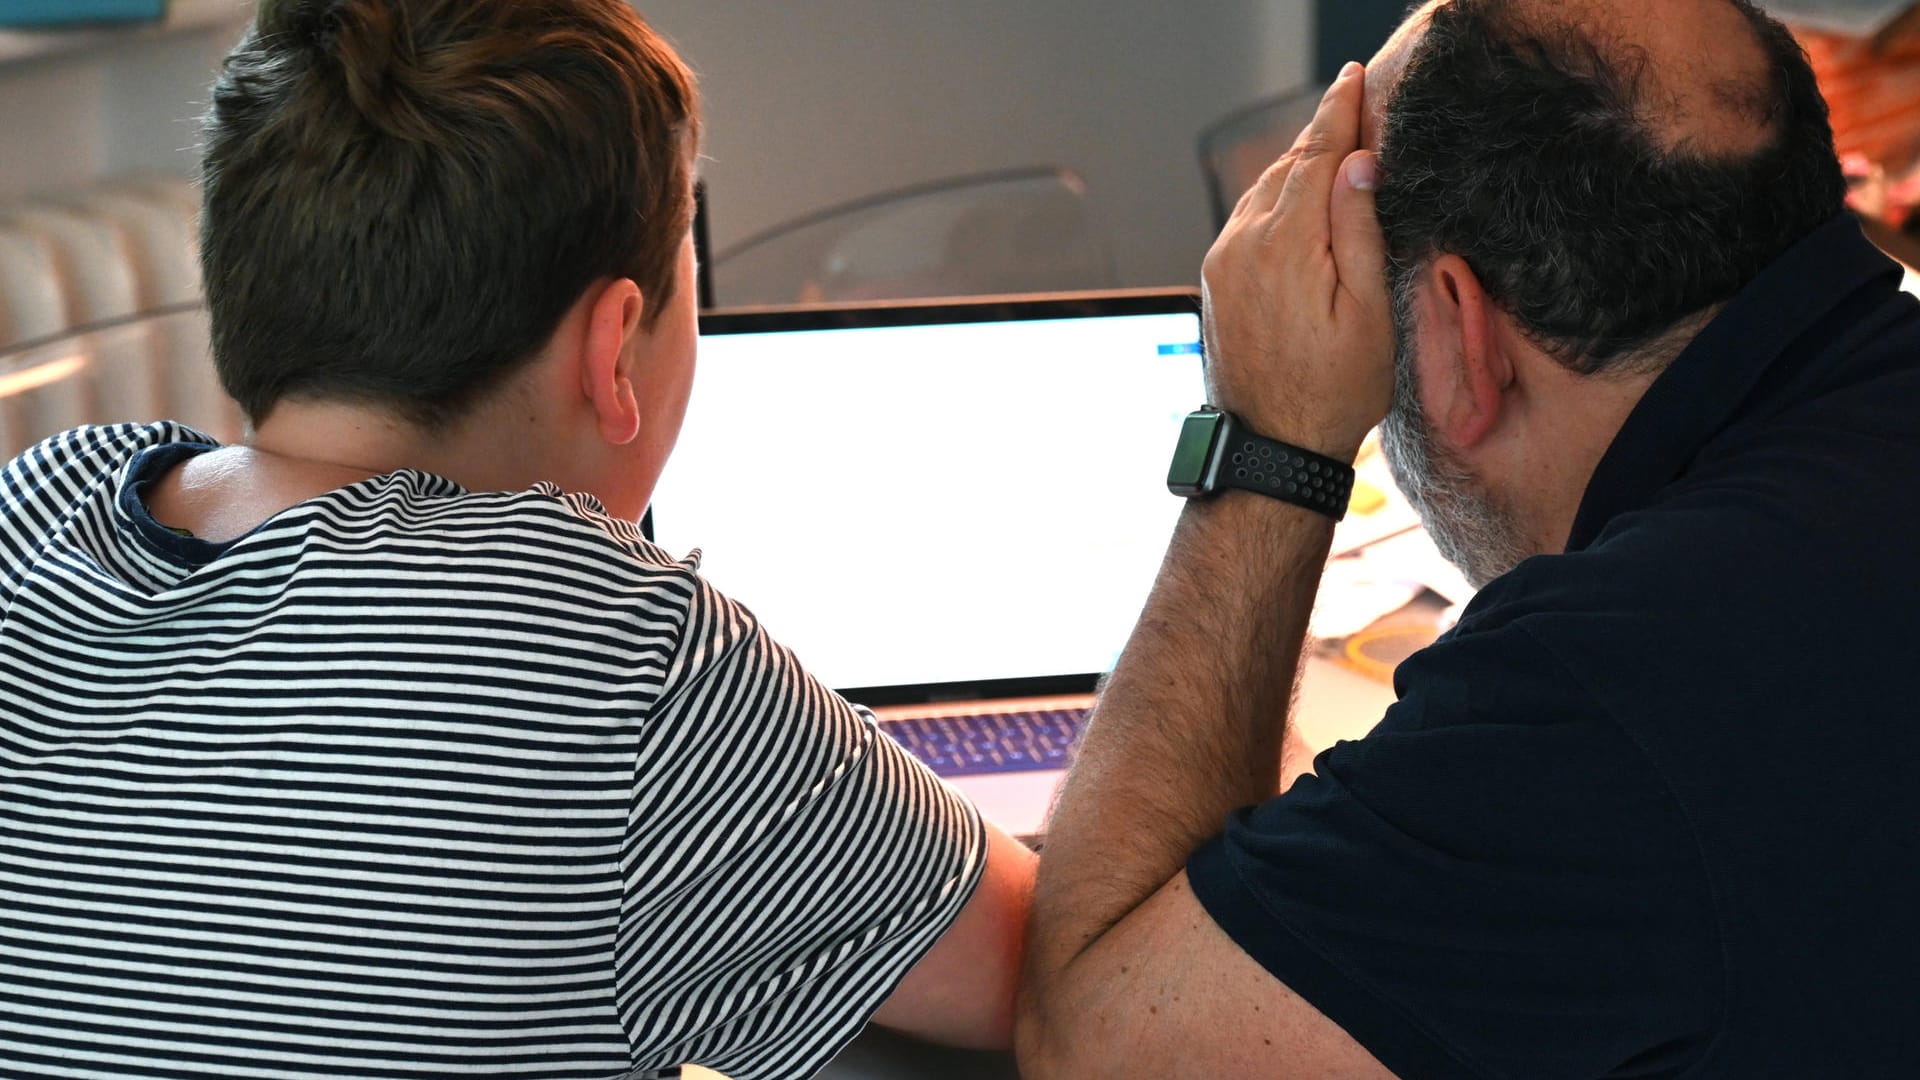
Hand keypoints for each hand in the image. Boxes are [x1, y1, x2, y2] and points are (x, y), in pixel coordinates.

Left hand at [1200, 61, 1392, 461]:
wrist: (1271, 446)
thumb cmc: (1333, 390)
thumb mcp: (1369, 312)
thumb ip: (1360, 231)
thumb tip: (1357, 164)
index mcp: (1286, 245)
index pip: (1316, 156)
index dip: (1338, 113)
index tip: (1351, 81)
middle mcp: (1243, 244)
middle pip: (1286, 167)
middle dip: (1320, 137)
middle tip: (1352, 110)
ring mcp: (1222, 262)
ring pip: (1262, 191)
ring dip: (1296, 168)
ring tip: (1332, 154)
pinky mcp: (1215, 280)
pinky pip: (1245, 220)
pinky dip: (1274, 199)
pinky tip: (1297, 205)